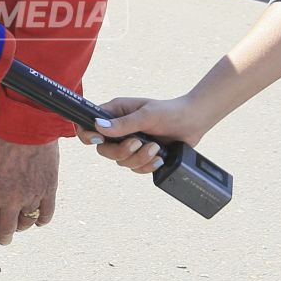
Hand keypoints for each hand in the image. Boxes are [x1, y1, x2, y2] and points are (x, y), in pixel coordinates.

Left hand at [0, 135, 58, 245]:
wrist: (29, 127)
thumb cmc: (2, 142)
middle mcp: (11, 199)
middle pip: (6, 231)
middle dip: (2, 237)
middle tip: (2, 236)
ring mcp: (32, 196)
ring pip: (26, 225)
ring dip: (20, 226)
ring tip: (18, 221)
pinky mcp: (49, 190)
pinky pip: (45, 215)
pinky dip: (40, 220)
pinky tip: (36, 219)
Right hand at [78, 95, 211, 173]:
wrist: (192, 122)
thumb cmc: (170, 111)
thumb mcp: (146, 115)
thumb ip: (123, 123)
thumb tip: (98, 126)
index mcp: (115, 113)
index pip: (89, 125)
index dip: (87, 135)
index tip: (99, 139)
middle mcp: (118, 129)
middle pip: (104, 150)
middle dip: (121, 151)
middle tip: (138, 143)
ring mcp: (129, 144)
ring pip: (120, 162)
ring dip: (139, 158)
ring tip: (155, 148)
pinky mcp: (140, 156)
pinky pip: (135, 168)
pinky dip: (147, 165)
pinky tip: (159, 158)